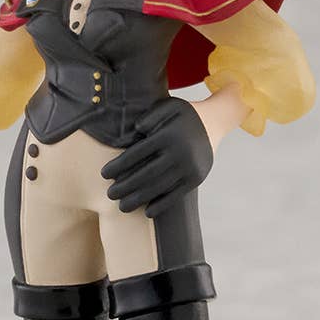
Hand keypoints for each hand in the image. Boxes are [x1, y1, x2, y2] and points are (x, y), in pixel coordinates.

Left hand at [102, 99, 214, 217]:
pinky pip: (176, 195)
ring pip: (159, 187)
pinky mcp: (196, 178)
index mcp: (168, 135)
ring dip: (138, 199)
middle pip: (146, 174)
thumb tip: (136, 130)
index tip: (104, 174)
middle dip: (125, 186)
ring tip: (122, 207)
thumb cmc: (182, 115)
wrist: (215, 122)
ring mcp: (189, 167)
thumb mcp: (167, 106)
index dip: (118, 165)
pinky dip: (161, 205)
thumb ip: (150, 116)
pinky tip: (147, 213)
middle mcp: (179, 152)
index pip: (137, 154)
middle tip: (109, 194)